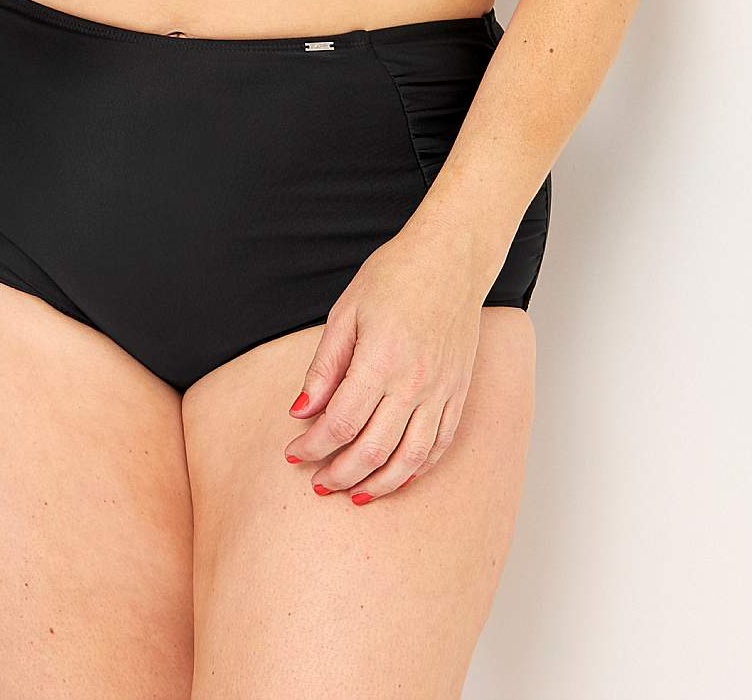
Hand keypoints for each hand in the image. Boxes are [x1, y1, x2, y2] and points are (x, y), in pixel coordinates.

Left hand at [282, 227, 483, 503]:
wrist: (452, 257)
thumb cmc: (395, 275)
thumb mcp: (346, 312)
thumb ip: (324, 366)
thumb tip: (300, 411)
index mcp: (380, 360)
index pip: (339, 422)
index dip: (312, 446)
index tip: (292, 453)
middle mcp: (414, 383)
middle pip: (371, 450)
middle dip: (339, 474)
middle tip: (317, 483)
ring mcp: (441, 391)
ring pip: (409, 459)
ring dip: (378, 485)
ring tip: (353, 494)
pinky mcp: (459, 392)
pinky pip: (439, 446)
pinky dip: (415, 469)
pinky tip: (395, 477)